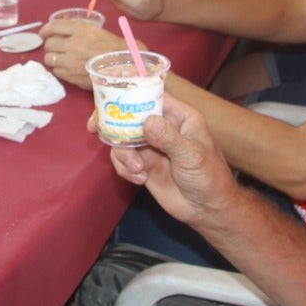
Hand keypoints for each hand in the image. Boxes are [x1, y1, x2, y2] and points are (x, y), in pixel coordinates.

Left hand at [40, 20, 127, 88]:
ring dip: (53, 58)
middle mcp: (73, 45)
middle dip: (50, 45)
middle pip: (49, 44)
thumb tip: (61, 27)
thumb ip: (78, 28)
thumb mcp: (97, 30)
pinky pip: (57, 72)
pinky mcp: (72, 76)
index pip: (54, 26)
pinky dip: (60, 70)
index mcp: (81, 30)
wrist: (126, 67)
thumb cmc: (115, 48)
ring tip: (60, 58)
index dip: (45, 30)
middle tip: (55, 47)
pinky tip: (67, 68)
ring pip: (49, 59)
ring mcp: (71, 62)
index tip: (43, 33)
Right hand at [109, 94, 243, 226]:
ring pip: (123, 140)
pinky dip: (125, 169)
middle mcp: (162, 128)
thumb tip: (148, 122)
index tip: (109, 100)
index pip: (152, 96)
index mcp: (179, 117)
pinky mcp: (143, 165)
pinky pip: (123, 160)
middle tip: (95, 128)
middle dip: (113, 123)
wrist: (208, 210)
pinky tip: (140, 179)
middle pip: (130, 116)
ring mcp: (151, 147)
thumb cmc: (210, 178)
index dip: (130, 94)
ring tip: (138, 170)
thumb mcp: (192, 156)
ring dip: (123, 154)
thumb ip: (170, 138)